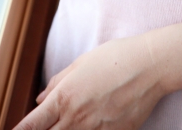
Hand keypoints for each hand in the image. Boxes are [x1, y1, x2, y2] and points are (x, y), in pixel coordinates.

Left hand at [13, 33, 164, 129]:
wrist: (149, 66)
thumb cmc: (116, 58)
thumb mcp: (81, 63)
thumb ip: (58, 82)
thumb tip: (42, 97)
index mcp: (64, 98)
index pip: (32, 124)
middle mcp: (76, 118)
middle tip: (46, 125)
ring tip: (75, 120)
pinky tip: (94, 123)